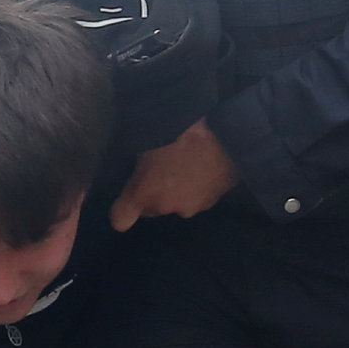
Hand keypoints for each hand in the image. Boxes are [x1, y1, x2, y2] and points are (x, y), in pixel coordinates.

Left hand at [111, 120, 236, 228]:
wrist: (228, 134)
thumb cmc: (181, 129)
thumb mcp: (148, 136)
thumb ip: (138, 159)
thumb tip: (134, 160)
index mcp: (144, 192)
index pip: (120, 218)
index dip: (121, 210)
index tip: (125, 199)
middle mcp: (166, 206)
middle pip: (150, 209)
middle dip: (151, 193)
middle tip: (159, 167)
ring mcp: (191, 206)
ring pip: (175, 202)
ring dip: (176, 189)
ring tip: (185, 163)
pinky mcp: (212, 202)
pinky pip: (196, 197)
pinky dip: (196, 186)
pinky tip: (202, 165)